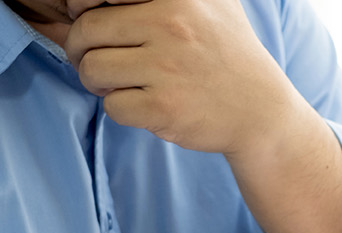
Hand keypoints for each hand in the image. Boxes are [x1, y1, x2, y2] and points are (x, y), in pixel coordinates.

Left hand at [66, 0, 301, 154]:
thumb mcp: (209, 2)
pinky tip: (141, 103)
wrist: (263, 112)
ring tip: (117, 82)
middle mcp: (171, 25)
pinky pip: (112, 106)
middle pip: (87, 30)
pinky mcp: (164, 108)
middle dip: (82, 49)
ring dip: (96, 80)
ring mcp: (166, 68)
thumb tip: (78, 2)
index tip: (91, 22)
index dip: (82, 6)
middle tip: (98, 59)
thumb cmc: (227, 54)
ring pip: (92, 69)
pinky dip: (119, 108)